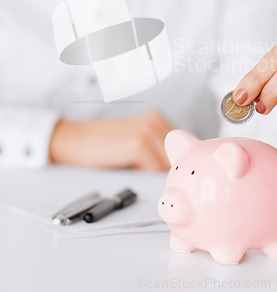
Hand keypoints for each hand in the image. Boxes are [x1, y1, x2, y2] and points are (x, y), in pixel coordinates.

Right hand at [49, 112, 172, 169]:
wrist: (75, 139)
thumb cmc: (103, 146)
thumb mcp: (135, 143)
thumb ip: (156, 151)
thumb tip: (175, 172)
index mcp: (158, 120)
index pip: (182, 149)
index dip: (175, 165)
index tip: (167, 174)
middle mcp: (157, 121)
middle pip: (178, 157)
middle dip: (167, 170)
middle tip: (146, 175)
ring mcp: (148, 131)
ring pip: (168, 165)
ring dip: (155, 174)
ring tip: (135, 169)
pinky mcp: (139, 144)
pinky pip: (155, 169)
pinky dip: (145, 175)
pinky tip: (128, 168)